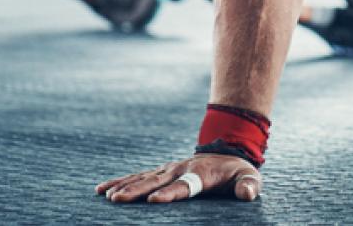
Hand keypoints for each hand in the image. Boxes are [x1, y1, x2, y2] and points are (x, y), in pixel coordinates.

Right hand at [97, 153, 261, 204]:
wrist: (227, 151)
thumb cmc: (238, 172)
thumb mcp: (249, 177)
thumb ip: (250, 186)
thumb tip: (248, 194)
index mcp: (200, 174)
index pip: (183, 186)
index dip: (169, 194)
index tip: (154, 201)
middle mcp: (179, 169)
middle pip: (156, 182)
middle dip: (137, 191)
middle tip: (118, 200)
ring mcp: (168, 169)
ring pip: (143, 178)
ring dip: (125, 187)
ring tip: (107, 196)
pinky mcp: (160, 171)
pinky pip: (138, 176)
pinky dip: (120, 181)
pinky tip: (103, 189)